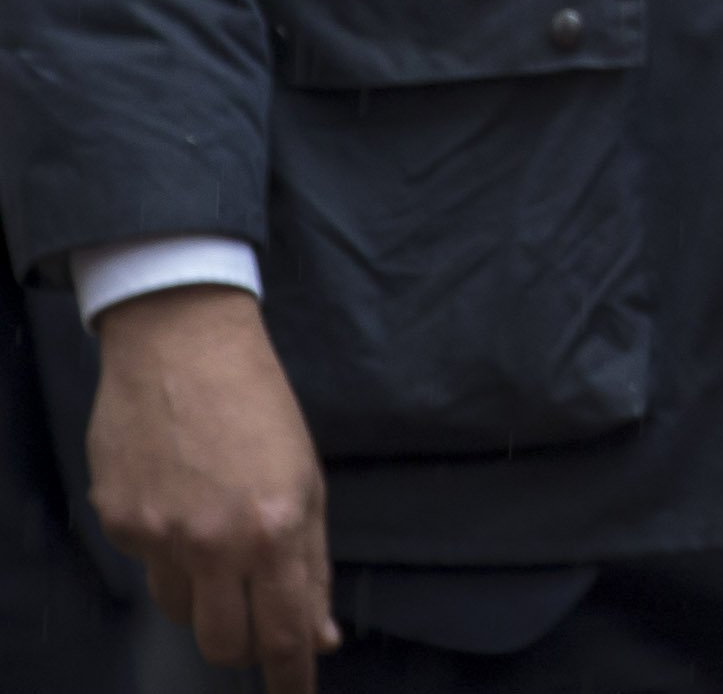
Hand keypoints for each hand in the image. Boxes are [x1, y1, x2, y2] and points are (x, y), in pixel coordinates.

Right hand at [88, 286, 338, 691]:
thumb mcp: (307, 481)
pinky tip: (178, 498)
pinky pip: (147, 563)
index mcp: (275, 529)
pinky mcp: (117, 523)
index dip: (289, 675)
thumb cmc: (260, 408)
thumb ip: (311, 564)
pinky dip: (167, 547)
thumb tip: (319, 634)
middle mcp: (213, 542)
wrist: (183, 348)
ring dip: (203, 595)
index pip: (281, 631)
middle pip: (221, 641)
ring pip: (179, 609)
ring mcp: (157, 535)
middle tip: (254, 621)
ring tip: (215, 538)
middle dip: (241, 644)